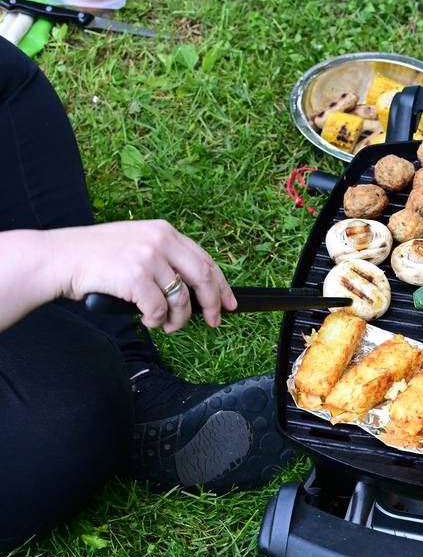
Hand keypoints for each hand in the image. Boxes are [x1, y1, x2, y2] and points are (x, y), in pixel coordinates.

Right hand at [50, 220, 236, 331]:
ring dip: (178, 320)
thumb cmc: (96, 258)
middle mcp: (160, 240)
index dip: (222, 285)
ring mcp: (148, 257)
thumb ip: (166, 260)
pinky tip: (146, 319)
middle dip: (212, 305)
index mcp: (164, 231)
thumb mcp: (137, 246)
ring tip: (167, 325)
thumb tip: (196, 291)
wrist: (59, 259)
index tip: (230, 303)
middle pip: (203, 278)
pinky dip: (156, 321)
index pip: (206, 259)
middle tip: (214, 321)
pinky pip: (159, 310)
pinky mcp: (135, 277)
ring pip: (181, 299)